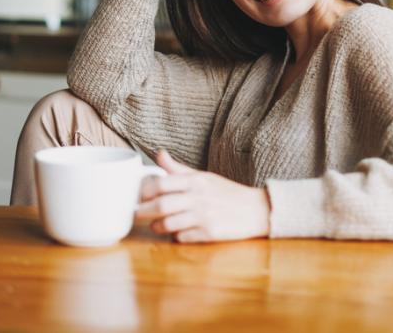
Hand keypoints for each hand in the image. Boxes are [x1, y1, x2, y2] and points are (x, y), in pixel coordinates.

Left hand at [135, 150, 270, 242]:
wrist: (256, 210)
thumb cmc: (227, 193)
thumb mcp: (204, 177)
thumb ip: (178, 169)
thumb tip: (159, 154)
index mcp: (196, 180)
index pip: (161, 183)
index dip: (144, 192)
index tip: (137, 197)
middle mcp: (199, 196)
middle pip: (162, 205)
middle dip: (144, 212)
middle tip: (136, 214)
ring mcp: (204, 215)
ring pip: (169, 224)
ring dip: (158, 227)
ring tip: (156, 225)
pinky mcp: (210, 233)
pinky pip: (183, 237)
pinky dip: (176, 237)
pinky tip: (177, 233)